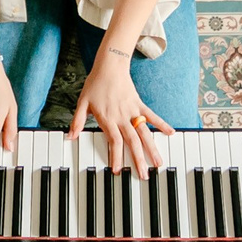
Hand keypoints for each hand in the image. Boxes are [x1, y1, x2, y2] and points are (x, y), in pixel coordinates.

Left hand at [69, 53, 170, 177]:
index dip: (116, 156)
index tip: (117, 170)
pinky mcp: (139, 104)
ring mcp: (133, 111)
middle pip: (132, 141)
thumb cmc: (95, 84)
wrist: (110, 65)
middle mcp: (122, 116)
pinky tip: (171, 133)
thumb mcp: (82, 102)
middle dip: (138, 160)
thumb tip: (70, 137)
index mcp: (108, 118)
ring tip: (159, 162)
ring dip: (152, 148)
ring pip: (144, 132)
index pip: (114, 141)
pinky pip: (152, 116)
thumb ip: (76, 121)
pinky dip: (162, 124)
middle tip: (144, 176)